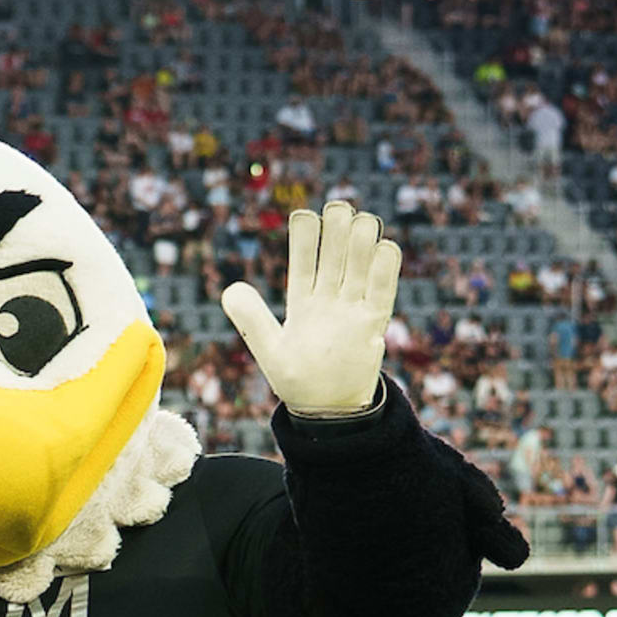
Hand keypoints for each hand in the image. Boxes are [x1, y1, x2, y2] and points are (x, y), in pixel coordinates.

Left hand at [221, 197, 401, 417]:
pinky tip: (386, 247)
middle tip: (339, 206)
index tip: (303, 215)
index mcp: (302, 302)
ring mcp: (352, 310)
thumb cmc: (296, 380)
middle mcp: (328, 300)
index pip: (303, 263)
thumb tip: (230, 288)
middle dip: (336, 233)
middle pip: (334, 259)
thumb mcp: (268, 350)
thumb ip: (251, 320)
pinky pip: (381, 293)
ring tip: (363, 219)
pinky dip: (384, 272)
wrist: (327, 410)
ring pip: (358, 270)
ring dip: (361, 246)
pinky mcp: (372, 325)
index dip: (304, 240)